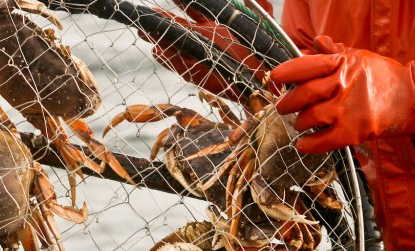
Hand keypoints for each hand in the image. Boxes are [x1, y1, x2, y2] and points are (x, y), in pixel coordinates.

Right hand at [143, 0, 271, 99]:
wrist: (269, 79)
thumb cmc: (265, 49)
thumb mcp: (261, 20)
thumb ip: (255, 2)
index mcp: (214, 23)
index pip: (192, 8)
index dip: (181, 1)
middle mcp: (202, 38)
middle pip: (177, 27)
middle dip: (161, 21)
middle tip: (148, 16)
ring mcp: (198, 55)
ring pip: (174, 45)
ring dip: (159, 38)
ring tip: (145, 32)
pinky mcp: (198, 74)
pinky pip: (179, 65)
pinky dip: (168, 59)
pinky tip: (158, 50)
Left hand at [270, 35, 414, 152]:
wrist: (411, 99)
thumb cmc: (380, 76)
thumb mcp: (359, 58)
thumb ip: (335, 53)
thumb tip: (317, 41)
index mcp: (343, 65)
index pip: (308, 65)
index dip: (288, 72)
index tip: (275, 76)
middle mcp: (343, 85)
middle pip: (304, 94)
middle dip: (287, 103)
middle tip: (283, 107)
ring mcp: (347, 110)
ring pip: (308, 118)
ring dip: (299, 123)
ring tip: (300, 122)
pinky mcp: (352, 132)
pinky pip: (321, 141)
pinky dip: (308, 145)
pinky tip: (303, 144)